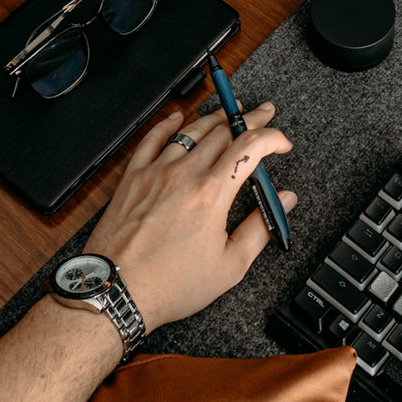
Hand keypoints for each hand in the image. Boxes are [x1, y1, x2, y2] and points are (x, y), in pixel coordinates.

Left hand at [85, 104, 297, 332]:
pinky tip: (178, 118)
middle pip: (224, 131)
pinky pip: (152, 139)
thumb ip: (260, 229)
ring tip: (230, 111)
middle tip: (263, 116)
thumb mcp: (229, 266)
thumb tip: (283, 202)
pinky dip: (168, 124)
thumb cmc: (169, 284)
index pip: (250, 147)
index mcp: (212, 194)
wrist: (118, 290)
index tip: (281, 144)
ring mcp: (156, 172)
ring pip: (191, 130)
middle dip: (250, 120)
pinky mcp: (134, 178)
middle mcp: (184, 175)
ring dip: (215, 117)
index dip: (272, 138)